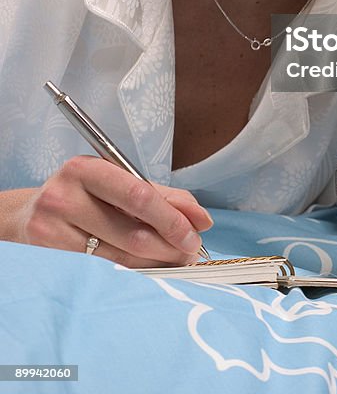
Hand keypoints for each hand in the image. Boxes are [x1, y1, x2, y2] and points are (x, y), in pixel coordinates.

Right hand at [6, 157, 212, 266]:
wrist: (27, 216)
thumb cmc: (81, 196)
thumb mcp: (115, 183)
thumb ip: (160, 196)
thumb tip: (202, 218)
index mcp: (86, 169)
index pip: (139, 195)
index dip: (173, 217)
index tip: (198, 230)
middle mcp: (65, 197)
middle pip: (133, 231)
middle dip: (171, 245)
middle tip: (191, 252)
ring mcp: (53, 231)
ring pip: (121, 258)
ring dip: (157, 263)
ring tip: (175, 261)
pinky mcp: (50, 259)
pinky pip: (104, 272)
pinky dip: (134, 273)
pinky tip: (148, 270)